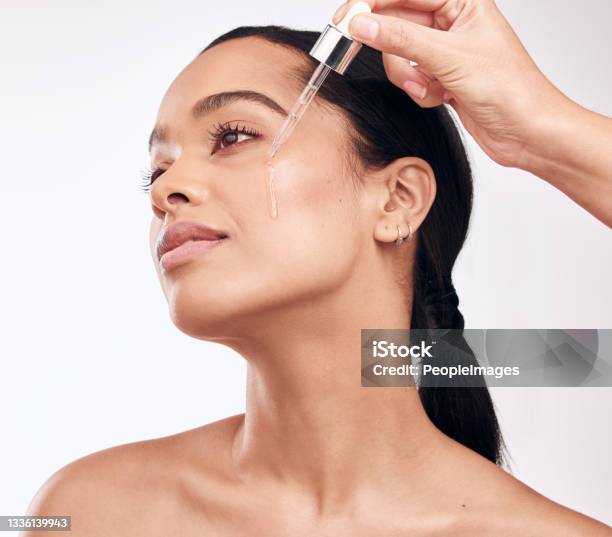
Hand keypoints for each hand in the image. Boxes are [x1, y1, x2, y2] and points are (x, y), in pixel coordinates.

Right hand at [333, 0, 571, 169]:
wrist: (527, 132)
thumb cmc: (510, 88)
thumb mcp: (450, 57)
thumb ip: (402, 39)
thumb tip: (363, 24)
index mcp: (462, 2)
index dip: (373, 3)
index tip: (347, 17)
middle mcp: (452, 23)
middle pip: (397, 25)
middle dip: (394, 50)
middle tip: (377, 58)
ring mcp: (445, 52)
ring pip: (400, 56)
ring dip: (409, 77)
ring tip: (430, 87)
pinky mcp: (441, 78)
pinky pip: (410, 78)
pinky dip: (419, 91)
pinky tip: (441, 97)